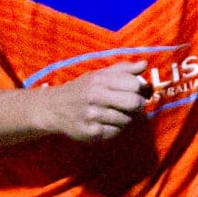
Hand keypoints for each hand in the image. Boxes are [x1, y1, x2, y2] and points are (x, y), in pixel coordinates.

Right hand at [33, 60, 148, 140]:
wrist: (53, 108)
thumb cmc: (82, 89)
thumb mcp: (99, 75)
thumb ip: (123, 69)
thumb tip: (144, 64)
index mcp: (99, 80)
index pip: (134, 84)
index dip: (141, 89)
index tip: (139, 92)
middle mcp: (95, 97)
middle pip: (134, 103)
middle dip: (139, 106)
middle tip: (134, 106)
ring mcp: (92, 116)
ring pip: (127, 120)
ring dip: (127, 118)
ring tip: (116, 113)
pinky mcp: (91, 132)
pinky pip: (116, 132)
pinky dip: (116, 128)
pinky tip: (106, 123)